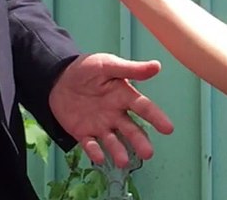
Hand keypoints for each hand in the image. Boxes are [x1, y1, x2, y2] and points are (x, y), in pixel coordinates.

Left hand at [49, 53, 174, 167]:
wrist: (58, 78)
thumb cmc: (86, 69)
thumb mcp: (107, 64)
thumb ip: (130, 69)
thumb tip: (156, 66)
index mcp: (123, 95)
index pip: (143, 107)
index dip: (156, 117)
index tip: (168, 129)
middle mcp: (115, 114)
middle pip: (131, 130)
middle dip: (139, 142)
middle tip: (148, 153)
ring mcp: (100, 125)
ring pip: (113, 141)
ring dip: (118, 151)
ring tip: (123, 161)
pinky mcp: (83, 133)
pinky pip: (90, 144)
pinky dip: (94, 151)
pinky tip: (100, 157)